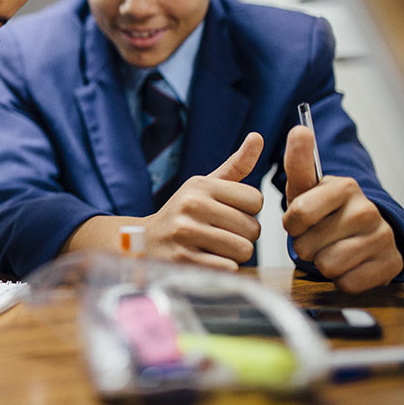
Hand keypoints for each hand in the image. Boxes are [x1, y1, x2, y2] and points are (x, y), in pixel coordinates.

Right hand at [142, 132, 264, 269]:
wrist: (145, 241)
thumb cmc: (183, 213)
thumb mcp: (204, 186)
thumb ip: (235, 165)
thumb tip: (258, 137)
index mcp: (200, 185)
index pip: (256, 199)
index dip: (248, 211)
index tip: (229, 213)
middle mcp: (192, 205)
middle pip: (253, 228)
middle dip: (243, 235)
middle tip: (221, 233)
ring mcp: (186, 233)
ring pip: (243, 249)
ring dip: (234, 254)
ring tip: (214, 247)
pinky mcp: (184, 260)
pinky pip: (228, 268)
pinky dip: (224, 268)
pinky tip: (206, 259)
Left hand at [282, 125, 401, 292]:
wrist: (362, 232)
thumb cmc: (325, 209)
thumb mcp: (305, 186)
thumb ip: (298, 160)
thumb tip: (299, 128)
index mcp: (345, 186)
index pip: (298, 214)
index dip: (292, 224)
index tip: (299, 219)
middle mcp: (367, 210)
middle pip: (308, 245)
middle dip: (305, 245)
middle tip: (317, 236)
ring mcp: (382, 237)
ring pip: (327, 266)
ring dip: (321, 262)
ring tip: (330, 248)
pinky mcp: (390, 265)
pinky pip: (347, 283)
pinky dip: (341, 278)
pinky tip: (348, 263)